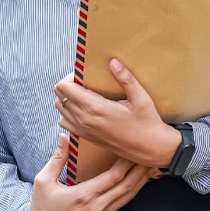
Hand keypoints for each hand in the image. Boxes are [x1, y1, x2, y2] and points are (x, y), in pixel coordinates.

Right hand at [29, 133, 155, 210]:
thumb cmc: (41, 204)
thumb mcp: (43, 180)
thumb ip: (57, 158)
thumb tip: (64, 137)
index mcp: (83, 195)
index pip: (113, 177)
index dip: (126, 163)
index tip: (132, 148)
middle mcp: (96, 206)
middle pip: (127, 186)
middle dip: (140, 169)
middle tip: (151, 154)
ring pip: (128, 196)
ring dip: (141, 180)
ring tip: (150, 165)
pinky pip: (123, 202)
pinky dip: (133, 190)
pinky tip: (139, 180)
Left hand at [53, 59, 181, 169]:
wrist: (150, 149)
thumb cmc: (147, 123)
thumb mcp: (141, 98)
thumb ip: (125, 79)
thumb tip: (113, 62)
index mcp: (95, 108)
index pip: (64, 88)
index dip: (70, 77)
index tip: (85, 76)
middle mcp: (84, 120)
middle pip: (59, 96)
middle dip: (68, 86)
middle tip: (85, 83)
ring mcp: (83, 130)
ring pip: (59, 109)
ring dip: (67, 99)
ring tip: (85, 95)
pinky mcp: (85, 137)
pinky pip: (65, 122)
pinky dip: (69, 113)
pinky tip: (85, 109)